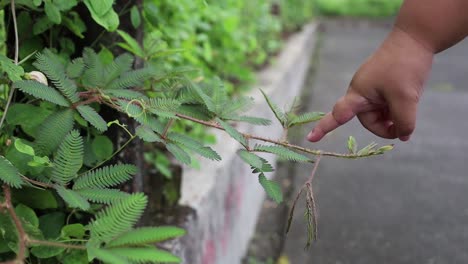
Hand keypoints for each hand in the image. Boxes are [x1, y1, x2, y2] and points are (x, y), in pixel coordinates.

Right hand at [307, 28, 433, 141]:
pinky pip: (386, 105)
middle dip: (386, 125)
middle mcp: (361, 92)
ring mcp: (372, 88)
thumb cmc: (404, 66)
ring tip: (408, 108)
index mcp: (358, 93)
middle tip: (404, 127)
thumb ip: (404, 122)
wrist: (415, 38)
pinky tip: (408, 102)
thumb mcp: (407, 98)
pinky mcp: (382, 85)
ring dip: (393, 116)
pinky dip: (397, 108)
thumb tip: (403, 136)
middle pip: (369, 120)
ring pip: (380, 113)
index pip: (338, 115)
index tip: (310, 139)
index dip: (323, 128)